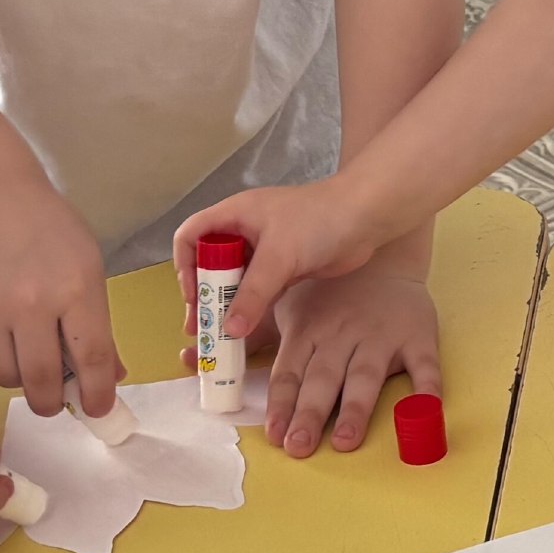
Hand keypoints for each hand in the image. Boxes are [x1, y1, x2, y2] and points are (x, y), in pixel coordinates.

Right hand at [0, 176, 119, 418]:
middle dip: (52, 403)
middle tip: (53, 400)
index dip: (97, 394)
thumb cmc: (52, 235)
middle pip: (42, 381)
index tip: (98, 409)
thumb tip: (110, 379)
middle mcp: (30, 303)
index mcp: (75, 290)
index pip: (92, 359)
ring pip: (4, 377)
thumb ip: (98, 326)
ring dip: (18, 381)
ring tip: (24, 362)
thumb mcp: (89, 270)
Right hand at [176, 179, 383, 346]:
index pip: (191, 235)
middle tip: (200, 328)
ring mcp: (266, 250)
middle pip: (210, 264)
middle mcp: (245, 231)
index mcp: (234, 215)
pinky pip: (258, 291)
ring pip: (235, 281)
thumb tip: (228, 329)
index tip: (194, 296)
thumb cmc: (318, 222)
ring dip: (226, 307)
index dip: (185, 266)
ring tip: (217, 337)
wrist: (367, 218)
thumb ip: (253, 293)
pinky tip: (245, 332)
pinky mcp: (286, 268)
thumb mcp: (279, 255)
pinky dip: (250, 309)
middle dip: (203, 296)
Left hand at [204, 264, 440, 457]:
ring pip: (366, 376)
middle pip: (323, 379)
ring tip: (343, 441)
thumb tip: (190, 357)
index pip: (289, 370)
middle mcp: (342, 336)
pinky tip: (424, 414)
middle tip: (297, 446)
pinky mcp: (418, 337)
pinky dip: (426, 391)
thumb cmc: (327, 294)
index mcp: (309, 331)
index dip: (280, 402)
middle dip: (308, 413)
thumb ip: (247, 339)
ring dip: (355, 409)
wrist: (385, 255)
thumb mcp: (286, 308)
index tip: (271, 432)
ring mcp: (380, 337)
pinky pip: (424, 366)